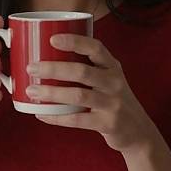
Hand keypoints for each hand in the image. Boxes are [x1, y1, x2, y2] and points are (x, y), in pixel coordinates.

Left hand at [26, 34, 156, 154]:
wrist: (139, 132)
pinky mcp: (108, 124)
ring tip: (31, 91)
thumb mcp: (108, 79)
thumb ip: (86, 68)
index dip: (74, 41)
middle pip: (82, 71)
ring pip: (78, 95)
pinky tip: (42, 114)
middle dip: (54, 68)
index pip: (95, 47)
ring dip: (52, 93)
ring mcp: (113, 104)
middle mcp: (114, 82)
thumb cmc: (113, 99)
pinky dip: (57, 117)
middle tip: (32, 67)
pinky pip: (78, 120)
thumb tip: (46, 57)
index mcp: (112, 66)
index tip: (52, 39)